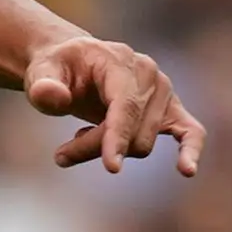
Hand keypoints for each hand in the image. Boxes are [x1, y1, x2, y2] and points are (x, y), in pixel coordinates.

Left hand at [24, 34, 205, 176]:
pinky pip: (192, 132)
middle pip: (130, 131)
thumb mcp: (40, 72)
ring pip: (143, 142)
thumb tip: (54, 98)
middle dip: (94, 148)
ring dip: (111, 151)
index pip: (124, 105)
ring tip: (80, 138)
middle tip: (61, 155)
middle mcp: (148, 75)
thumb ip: (43, 85)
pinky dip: (191, 151)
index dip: (116, 137)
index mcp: (119, 61)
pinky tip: (187, 170)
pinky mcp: (171, 110)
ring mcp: (163, 92)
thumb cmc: (56, 69)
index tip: (112, 167)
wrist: (73, 63)